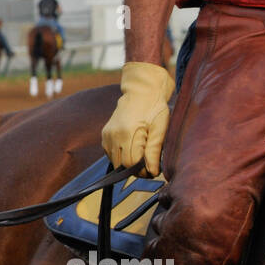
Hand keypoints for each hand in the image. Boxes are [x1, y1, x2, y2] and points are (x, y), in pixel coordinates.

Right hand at [101, 61, 173, 176]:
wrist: (141, 92)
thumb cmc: (154, 109)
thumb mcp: (160, 129)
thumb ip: (154, 152)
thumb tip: (153, 172)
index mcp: (128, 133)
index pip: (131, 164)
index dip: (143, 170)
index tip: (154, 169)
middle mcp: (113, 135)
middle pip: (122, 165)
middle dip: (136, 169)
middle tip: (149, 164)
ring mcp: (107, 134)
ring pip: (115, 161)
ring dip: (128, 163)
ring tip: (141, 154)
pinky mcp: (105, 134)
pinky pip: (110, 154)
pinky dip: (121, 156)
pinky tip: (131, 148)